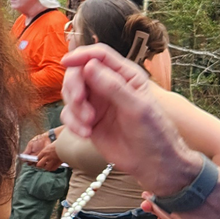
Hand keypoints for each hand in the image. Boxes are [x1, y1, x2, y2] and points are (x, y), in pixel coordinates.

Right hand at [60, 45, 198, 193]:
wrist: (152, 163)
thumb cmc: (153, 132)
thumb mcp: (136, 107)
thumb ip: (112, 86)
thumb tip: (88, 66)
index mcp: (125, 75)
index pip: (99, 56)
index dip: (81, 56)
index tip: (66, 62)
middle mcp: (108, 85)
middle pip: (79, 73)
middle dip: (74, 86)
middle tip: (80, 101)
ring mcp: (97, 103)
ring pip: (71, 94)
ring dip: (75, 109)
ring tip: (89, 125)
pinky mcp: (88, 121)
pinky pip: (70, 115)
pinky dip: (73, 124)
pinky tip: (86, 134)